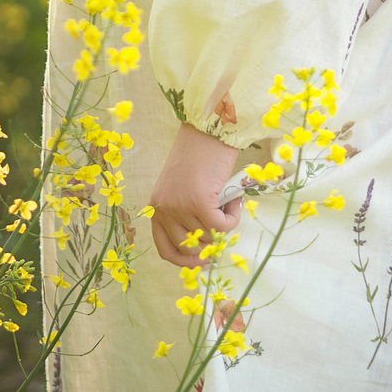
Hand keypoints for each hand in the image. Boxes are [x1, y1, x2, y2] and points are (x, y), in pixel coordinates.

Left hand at [149, 122, 245, 267]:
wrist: (208, 130)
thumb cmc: (199, 157)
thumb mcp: (182, 189)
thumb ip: (186, 215)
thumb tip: (203, 251)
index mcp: (157, 207)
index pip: (165, 249)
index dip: (185, 261)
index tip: (203, 261)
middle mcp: (164, 209)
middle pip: (189, 248)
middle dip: (210, 242)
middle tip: (223, 223)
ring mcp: (180, 207)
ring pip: (208, 237)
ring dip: (224, 224)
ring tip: (227, 200)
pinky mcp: (199, 202)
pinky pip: (222, 227)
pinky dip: (233, 217)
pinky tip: (234, 199)